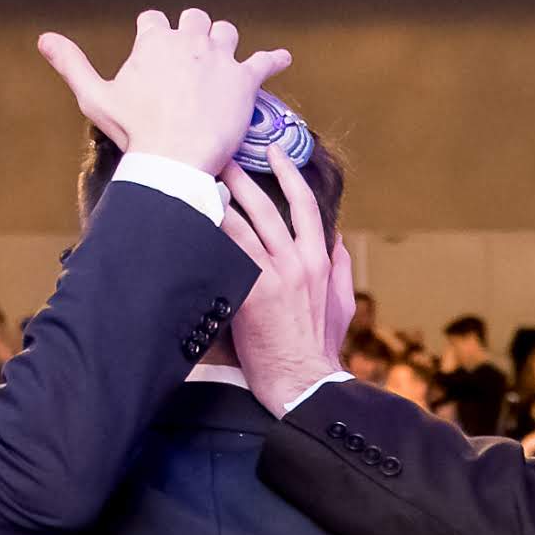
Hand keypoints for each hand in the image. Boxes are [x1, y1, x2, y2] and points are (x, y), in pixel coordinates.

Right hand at [36, 8, 289, 179]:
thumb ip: (71, 63)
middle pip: (194, 19)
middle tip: (191, 58)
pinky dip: (274, 60)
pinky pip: (265, 61)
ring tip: (223, 61)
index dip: (154, 34)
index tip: (155, 51)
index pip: (154, 19)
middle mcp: (190, 39)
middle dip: (191, 33)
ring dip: (224, 43)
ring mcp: (220, 57)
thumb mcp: (95, 96)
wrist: (174, 158)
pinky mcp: (245, 80)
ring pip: (227, 33)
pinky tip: (282, 59)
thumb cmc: (133, 131)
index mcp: (154, 39)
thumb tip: (43, 38)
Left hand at [218, 162, 353, 413]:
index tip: (274, 153)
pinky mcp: (251, 293)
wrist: (304, 382)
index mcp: (319, 260)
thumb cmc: (319, 348)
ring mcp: (273, 275)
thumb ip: (340, 267)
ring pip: (242, 224)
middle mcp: (297, 261)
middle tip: (222, 156)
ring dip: (220, 198)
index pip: (306, 205)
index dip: (290, 174)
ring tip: (199, 180)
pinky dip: (210, 234)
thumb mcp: (342, 304)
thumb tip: (337, 238)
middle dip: (242, 177)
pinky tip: (192, 220)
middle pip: (267, 206)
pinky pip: (226, 254)